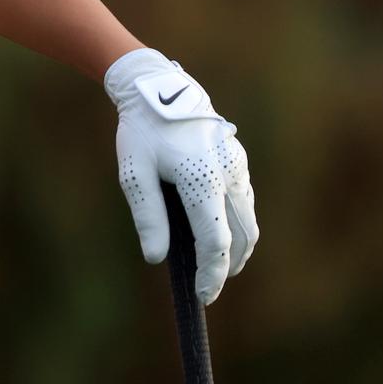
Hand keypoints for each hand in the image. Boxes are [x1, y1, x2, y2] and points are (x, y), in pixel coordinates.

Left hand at [105, 48, 258, 303]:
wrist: (160, 88)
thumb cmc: (142, 132)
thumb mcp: (134, 173)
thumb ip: (148, 216)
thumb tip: (157, 258)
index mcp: (202, 180)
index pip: (216, 242)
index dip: (211, 274)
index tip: (202, 296)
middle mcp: (229, 175)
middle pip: (242, 237)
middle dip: (229, 267)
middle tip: (209, 288)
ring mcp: (238, 167)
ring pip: (248, 220)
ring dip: (237, 247)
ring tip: (217, 267)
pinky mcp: (239, 160)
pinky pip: (244, 202)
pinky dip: (237, 225)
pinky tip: (220, 234)